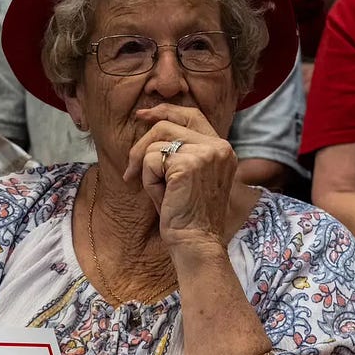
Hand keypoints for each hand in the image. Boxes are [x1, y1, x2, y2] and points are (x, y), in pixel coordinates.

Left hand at [123, 103, 235, 250]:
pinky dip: (148, 180)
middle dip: (142, 143)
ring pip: (156, 143)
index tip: (143, 116)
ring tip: (159, 192)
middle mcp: (219, 147)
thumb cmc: (188, 216)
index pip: (192, 115)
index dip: (165, 110)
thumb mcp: (190, 176)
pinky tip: (161, 198)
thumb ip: (182, 151)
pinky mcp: (188, 165)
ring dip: (147, 169)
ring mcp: (206, 154)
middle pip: (168, 124)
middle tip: (131, 167)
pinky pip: (151, 160)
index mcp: (223, 149)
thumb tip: (151, 123)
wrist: (196, 243)